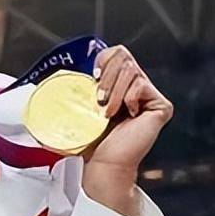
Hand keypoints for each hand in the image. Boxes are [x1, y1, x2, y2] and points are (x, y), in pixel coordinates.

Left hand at [81, 44, 172, 195]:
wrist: (103, 163)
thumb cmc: (92, 141)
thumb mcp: (80, 106)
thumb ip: (76, 86)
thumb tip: (54, 75)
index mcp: (119, 83)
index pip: (115, 52)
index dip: (103, 61)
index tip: (92, 78)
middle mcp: (137, 86)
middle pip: (124, 55)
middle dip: (107, 77)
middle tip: (99, 99)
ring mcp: (150, 96)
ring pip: (132, 69)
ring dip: (114, 92)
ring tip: (108, 112)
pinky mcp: (161, 106)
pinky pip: (142, 85)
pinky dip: (128, 99)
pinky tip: (127, 115)